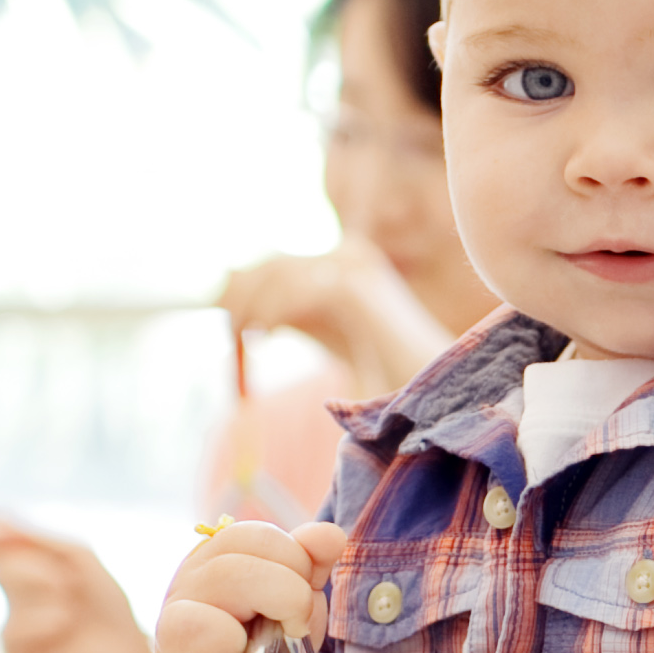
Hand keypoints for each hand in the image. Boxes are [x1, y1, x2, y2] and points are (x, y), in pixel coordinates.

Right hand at [0, 518, 146, 652]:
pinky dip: (48, 624)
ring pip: (14, 594)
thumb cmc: (102, 598)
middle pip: (4, 565)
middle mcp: (10, 589)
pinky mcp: (12, 650)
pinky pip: (15, 628)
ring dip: (54, 596)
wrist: (125, 645)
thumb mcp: (77, 557)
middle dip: (43, 570)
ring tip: (74, 609)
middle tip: (74, 584)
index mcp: (22, 561)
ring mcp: (9, 619)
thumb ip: (35, 537)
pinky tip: (64, 631)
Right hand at [150, 518, 350, 652]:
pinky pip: (203, 643)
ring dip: (261, 625)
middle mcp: (186, 587)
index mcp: (217, 561)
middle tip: (297, 626)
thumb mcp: (300, 603)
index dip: (292, 558)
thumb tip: (328, 534)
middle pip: (232, 564)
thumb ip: (311, 564)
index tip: (307, 590)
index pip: (251, 535)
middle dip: (285, 592)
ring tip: (272, 651)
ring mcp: (172, 629)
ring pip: (209, 597)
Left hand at [222, 247, 455, 393]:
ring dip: (251, 305)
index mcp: (346, 262)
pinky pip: (296, 291)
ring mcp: (356, 268)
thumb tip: (234, 303)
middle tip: (226, 330)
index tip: (219, 313)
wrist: (433, 396)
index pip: (278, 260)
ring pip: (279, 272)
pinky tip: (266, 337)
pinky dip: (272, 313)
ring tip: (241, 337)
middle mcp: (351, 255)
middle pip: (273, 261)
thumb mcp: (323, 331)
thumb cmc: (383, 372)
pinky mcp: (356, 287)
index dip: (243, 283)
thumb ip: (288, 311)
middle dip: (240, 293)